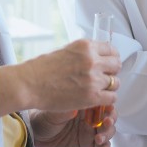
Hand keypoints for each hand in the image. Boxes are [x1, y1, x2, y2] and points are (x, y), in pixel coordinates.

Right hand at [6, 39, 120, 113]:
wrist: (29, 84)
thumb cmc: (40, 69)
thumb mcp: (65, 51)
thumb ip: (83, 54)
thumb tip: (95, 59)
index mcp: (85, 46)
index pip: (111, 49)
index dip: (111, 58)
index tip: (109, 63)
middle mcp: (92, 60)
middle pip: (116, 64)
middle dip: (112, 71)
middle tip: (105, 77)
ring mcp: (93, 78)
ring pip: (115, 82)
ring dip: (109, 87)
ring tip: (98, 90)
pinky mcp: (91, 96)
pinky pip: (112, 98)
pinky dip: (107, 99)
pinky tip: (98, 99)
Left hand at [30, 106, 116, 146]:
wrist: (35, 135)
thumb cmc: (42, 118)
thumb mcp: (52, 112)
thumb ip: (65, 110)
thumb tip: (76, 109)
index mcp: (83, 103)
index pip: (101, 100)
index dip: (108, 103)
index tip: (108, 107)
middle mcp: (90, 115)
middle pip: (109, 115)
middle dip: (111, 119)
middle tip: (106, 122)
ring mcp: (90, 129)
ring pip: (108, 130)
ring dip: (108, 133)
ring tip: (99, 138)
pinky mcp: (88, 143)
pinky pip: (102, 145)